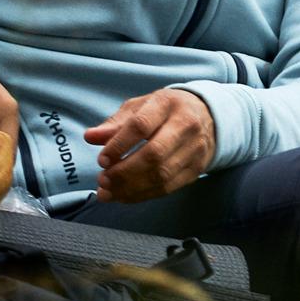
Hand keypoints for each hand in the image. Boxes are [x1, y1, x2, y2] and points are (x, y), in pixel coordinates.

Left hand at [84, 89, 216, 202]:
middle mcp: (185, 125)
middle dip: (124, 172)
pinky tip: (125, 196)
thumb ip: (115, 123)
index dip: (119, 145)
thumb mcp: (140, 107)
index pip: (141, 125)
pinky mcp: (196, 169)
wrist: (208, 117)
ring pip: (161, 175)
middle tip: (103, 180)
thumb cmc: (165, 111)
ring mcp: (194, 149)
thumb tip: (90, 137)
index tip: (102, 160)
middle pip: (154, 154)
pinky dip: (143, 195)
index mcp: (167, 104)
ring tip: (108, 192)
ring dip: (131, 188)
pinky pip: (168, 188)